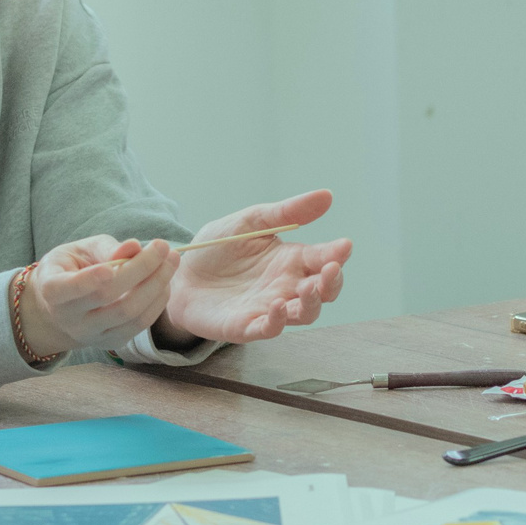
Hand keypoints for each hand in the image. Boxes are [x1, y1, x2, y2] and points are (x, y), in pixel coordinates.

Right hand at [20, 234, 177, 356]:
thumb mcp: (79, 250)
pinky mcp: (112, 342)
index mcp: (52, 290)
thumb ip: (106, 249)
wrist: (60, 307)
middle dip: (141, 269)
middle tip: (163, 246)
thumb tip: (134, 246)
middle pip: (109, 297)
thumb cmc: (71, 268)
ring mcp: (91, 334)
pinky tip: (165, 281)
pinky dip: (157, 301)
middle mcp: (69, 318)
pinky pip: (139, 324)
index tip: (111, 267)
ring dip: (157, 285)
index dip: (89, 280)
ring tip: (171, 260)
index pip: (70, 288)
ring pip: (129, 313)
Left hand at [162, 192, 350, 345]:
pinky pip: (268, 329)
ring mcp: (269, 308)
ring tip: (309, 289)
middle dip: (332, 282)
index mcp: (290, 259)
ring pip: (304, 314)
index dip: (337, 254)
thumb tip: (327, 195)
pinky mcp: (246, 326)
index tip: (345, 245)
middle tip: (332, 268)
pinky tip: (277, 305)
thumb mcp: (251, 221)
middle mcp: (286, 285)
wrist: (180, 273)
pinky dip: (277, 321)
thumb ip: (287, 211)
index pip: (323, 258)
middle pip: (323, 291)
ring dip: (311, 303)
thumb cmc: (219, 248)